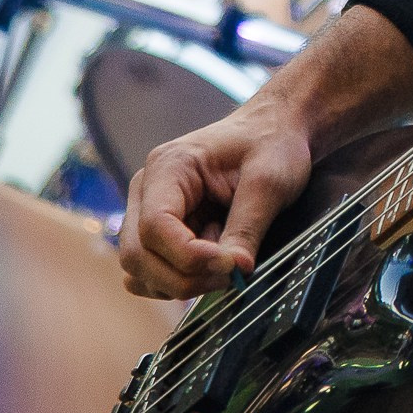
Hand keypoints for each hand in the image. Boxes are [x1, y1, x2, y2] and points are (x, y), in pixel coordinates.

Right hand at [116, 98, 314, 298]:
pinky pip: (154, 272)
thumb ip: (247, 227)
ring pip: (140, 270)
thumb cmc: (272, 144)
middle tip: (232, 276)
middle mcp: (147, 190)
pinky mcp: (160, 232)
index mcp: (169, 167)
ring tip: (227, 264)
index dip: (188, 256)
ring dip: (182, 282)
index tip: (231, 266)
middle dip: (183, 277)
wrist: (274, 130)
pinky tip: (216, 262)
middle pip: (137, 255)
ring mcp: (148, 212)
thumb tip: (235, 271)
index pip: (155, 226)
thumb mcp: (270, 181)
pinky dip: (182, 279)